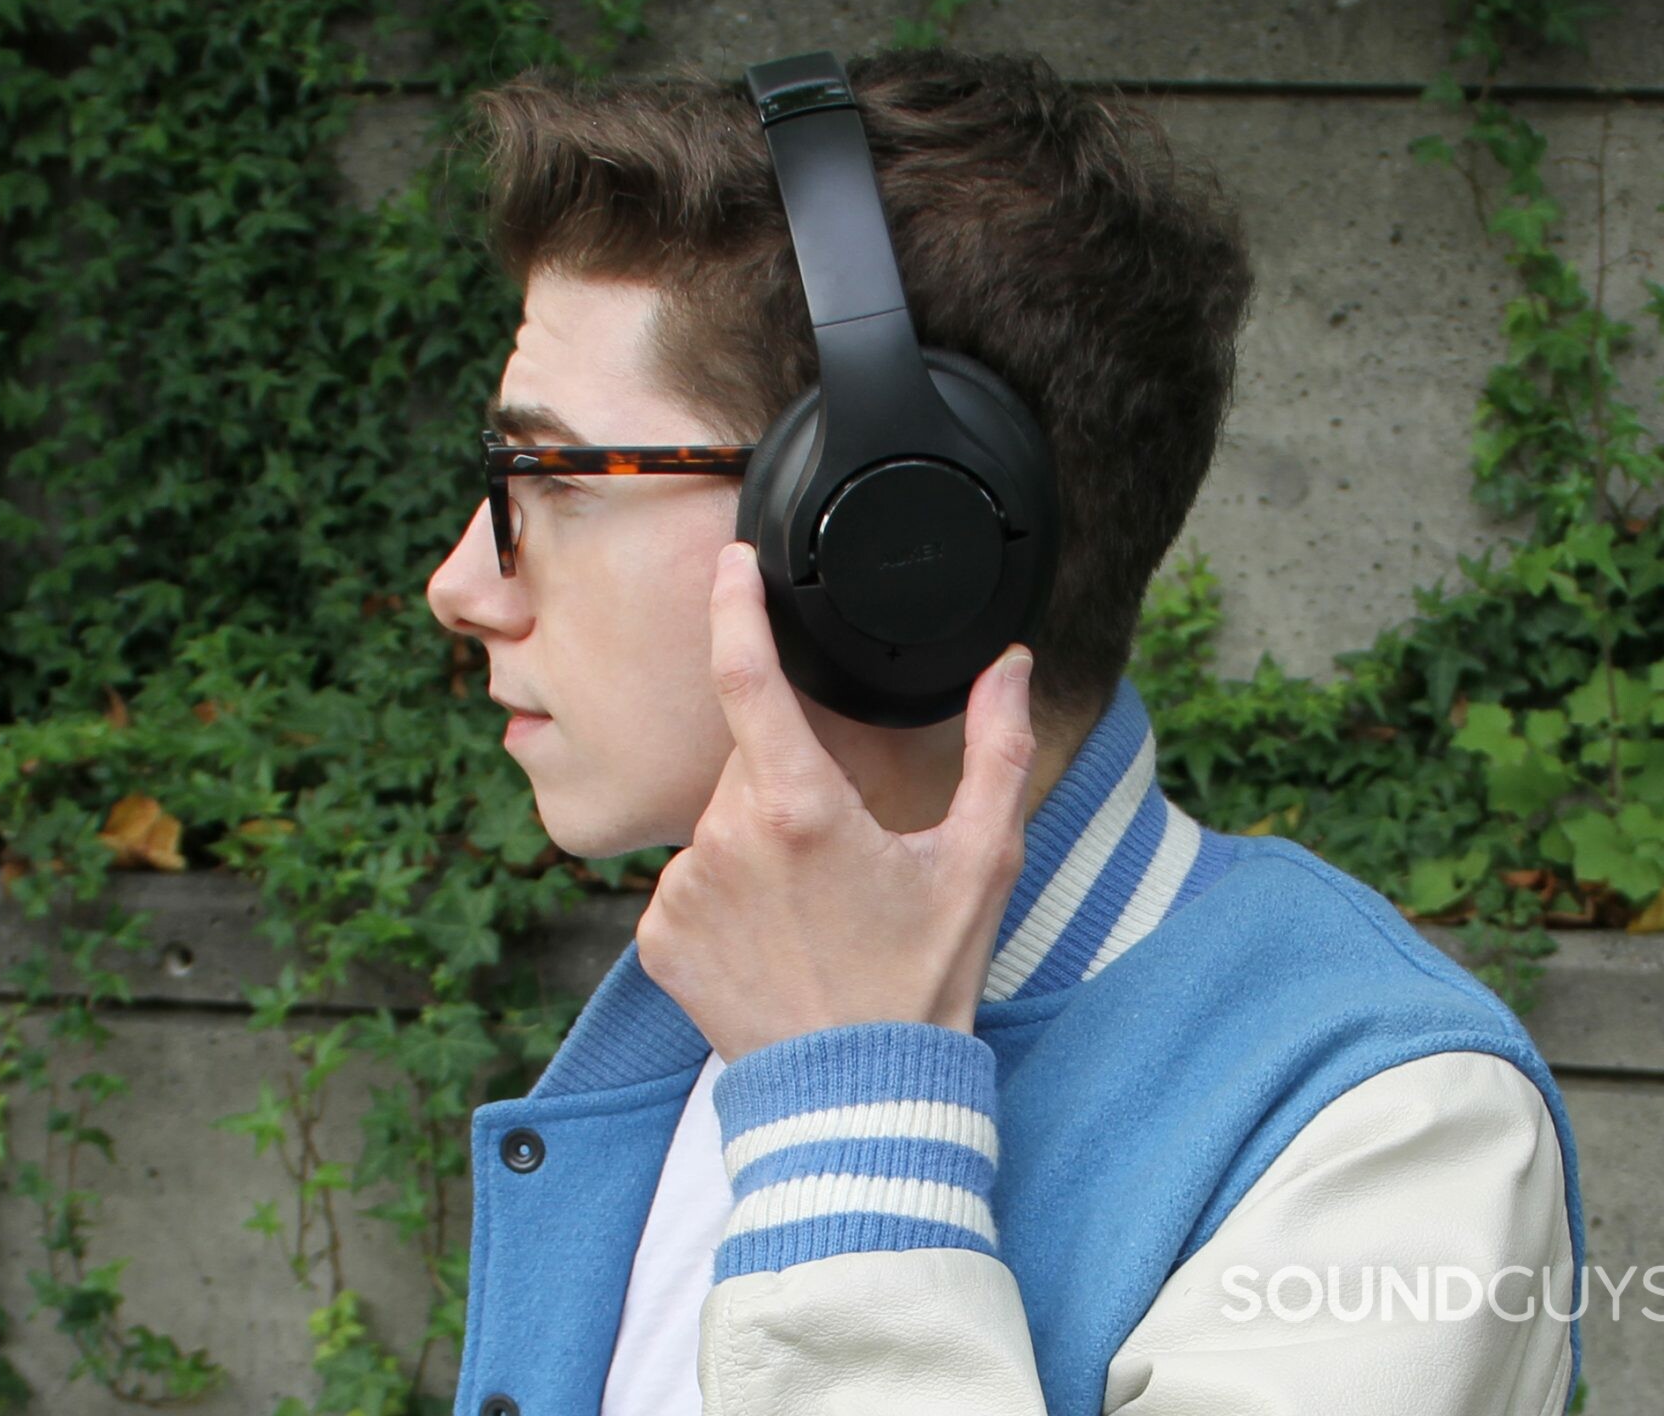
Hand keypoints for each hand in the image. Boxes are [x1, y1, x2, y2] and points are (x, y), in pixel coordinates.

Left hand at [633, 540, 1038, 1058]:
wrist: (856, 1101)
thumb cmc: (922, 983)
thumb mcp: (980, 863)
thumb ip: (995, 751)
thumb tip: (1007, 668)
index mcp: (799, 807)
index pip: (746, 676)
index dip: (734, 606)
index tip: (731, 563)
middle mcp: (723, 839)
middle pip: (748, 763)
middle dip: (790, 781)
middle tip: (845, 853)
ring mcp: (680, 891)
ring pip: (718, 824)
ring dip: (759, 842)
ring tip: (814, 913)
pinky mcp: (655, 937)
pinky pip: (686, 884)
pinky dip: (725, 895)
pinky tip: (774, 941)